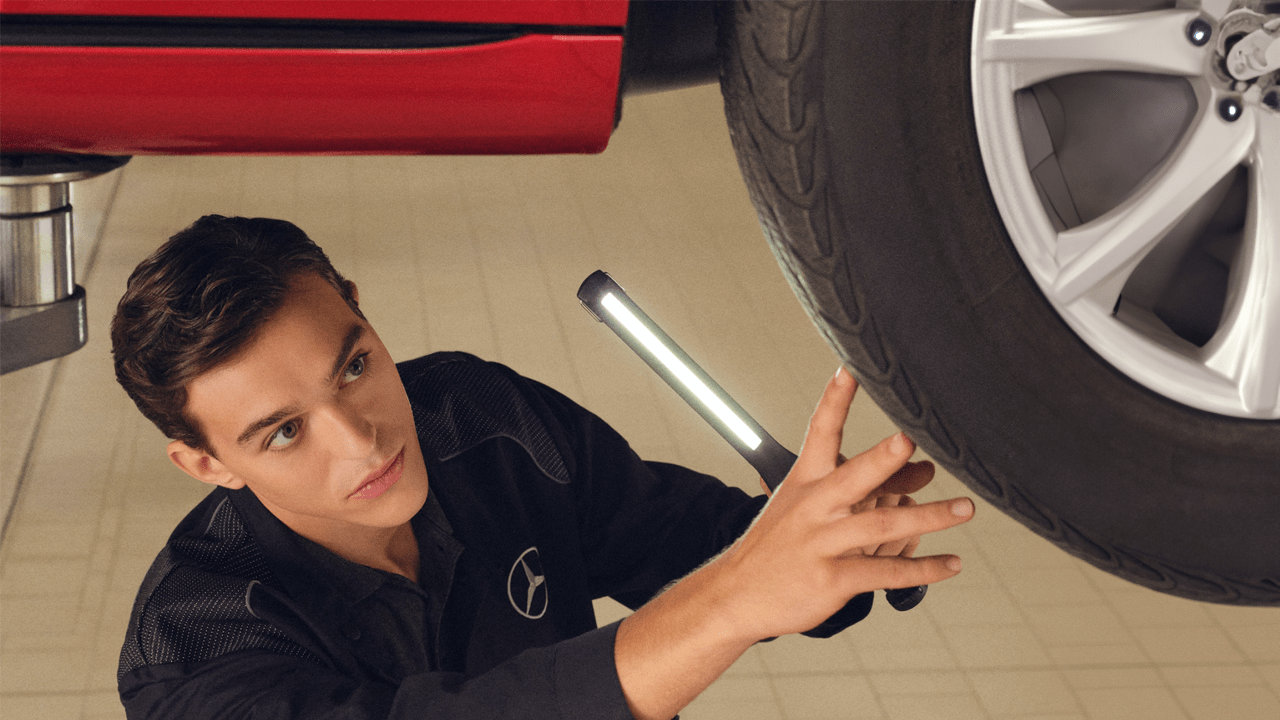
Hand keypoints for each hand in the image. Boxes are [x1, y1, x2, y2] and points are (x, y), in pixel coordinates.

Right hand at [720, 366, 971, 639]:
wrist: (737, 594)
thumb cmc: (777, 545)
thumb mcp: (803, 506)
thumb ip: (863, 487)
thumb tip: (922, 469)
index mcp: (805, 481)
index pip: (820, 432)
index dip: (835, 400)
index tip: (850, 370)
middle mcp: (814, 508)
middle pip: (853, 477)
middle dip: (883, 458)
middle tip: (909, 441)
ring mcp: (822, 544)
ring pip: (881, 526)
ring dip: (929, 516)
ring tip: (965, 508)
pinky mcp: (832, 580)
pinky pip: (885, 573)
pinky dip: (923, 569)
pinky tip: (951, 563)